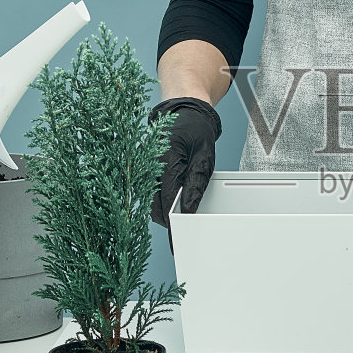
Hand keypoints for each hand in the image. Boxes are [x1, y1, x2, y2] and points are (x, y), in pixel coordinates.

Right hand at [149, 97, 220, 240]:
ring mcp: (146, 168)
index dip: (173, 226)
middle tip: (186, 226)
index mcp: (165, 163)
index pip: (167, 204)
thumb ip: (197, 182)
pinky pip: (152, 192)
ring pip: (153, 201)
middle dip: (169, 220)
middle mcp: (150, 167)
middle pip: (156, 207)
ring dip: (165, 209)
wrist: (184, 109)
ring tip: (182, 207)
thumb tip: (190, 207)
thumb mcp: (205, 154)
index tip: (177, 242)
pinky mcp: (148, 169)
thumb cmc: (195, 128)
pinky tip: (174, 196)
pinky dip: (162, 199)